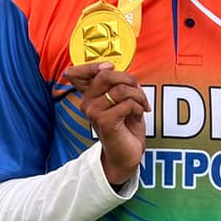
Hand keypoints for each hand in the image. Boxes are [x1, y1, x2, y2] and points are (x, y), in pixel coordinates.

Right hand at [63, 62, 151, 185]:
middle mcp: (86, 102)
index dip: (94, 65)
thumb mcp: (120, 101)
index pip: (78, 73)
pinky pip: (127, 103)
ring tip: (142, 106)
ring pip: (120, 89)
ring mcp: (93, 112)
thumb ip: (116, 84)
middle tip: (138, 90)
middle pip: (105, 75)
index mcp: (89, 95)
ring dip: (138, 96)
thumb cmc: (125, 127)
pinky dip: (138, 107)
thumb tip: (119, 71)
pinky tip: (137, 115)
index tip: (110, 67)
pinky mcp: (104, 121)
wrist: (125, 155)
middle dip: (129, 79)